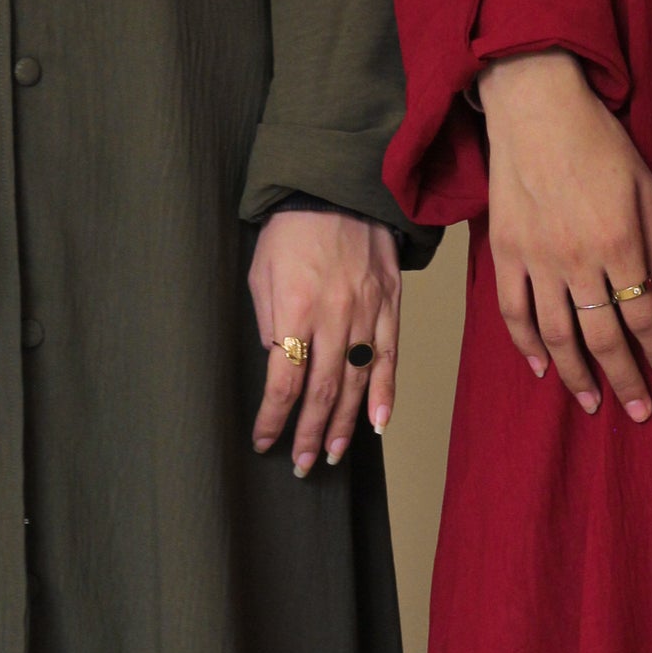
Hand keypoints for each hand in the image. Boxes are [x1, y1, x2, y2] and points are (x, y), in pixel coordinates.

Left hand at [250, 210, 402, 475]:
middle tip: (302, 465)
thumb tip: (277, 362)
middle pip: (322, 391)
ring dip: (344, 426)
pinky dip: (384, 394)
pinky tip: (377, 424)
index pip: (284, 380)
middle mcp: (335, 316)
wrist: (340, 187)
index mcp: (296, 308)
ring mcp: (367, 313)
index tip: (265, 440)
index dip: (274, 418)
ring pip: (356, 383)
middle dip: (309, 434)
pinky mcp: (390, 306)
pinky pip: (388, 358)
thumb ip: (269, 321)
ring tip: (332, 456)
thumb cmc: (292, 228)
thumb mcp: (261, 271)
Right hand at [480, 50, 651, 422]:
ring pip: (557, 334)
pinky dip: (527, 345)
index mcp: (618, 241)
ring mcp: (536, 258)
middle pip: (603, 336)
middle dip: (625, 379)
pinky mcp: (505, 252)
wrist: (535, 107)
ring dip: (577, 374)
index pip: (645, 316)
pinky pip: (514, 311)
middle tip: (639, 411)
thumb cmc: (599, 141)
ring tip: (592, 402)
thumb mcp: (647, 186)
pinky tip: (543, 368)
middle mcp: (576, 258)